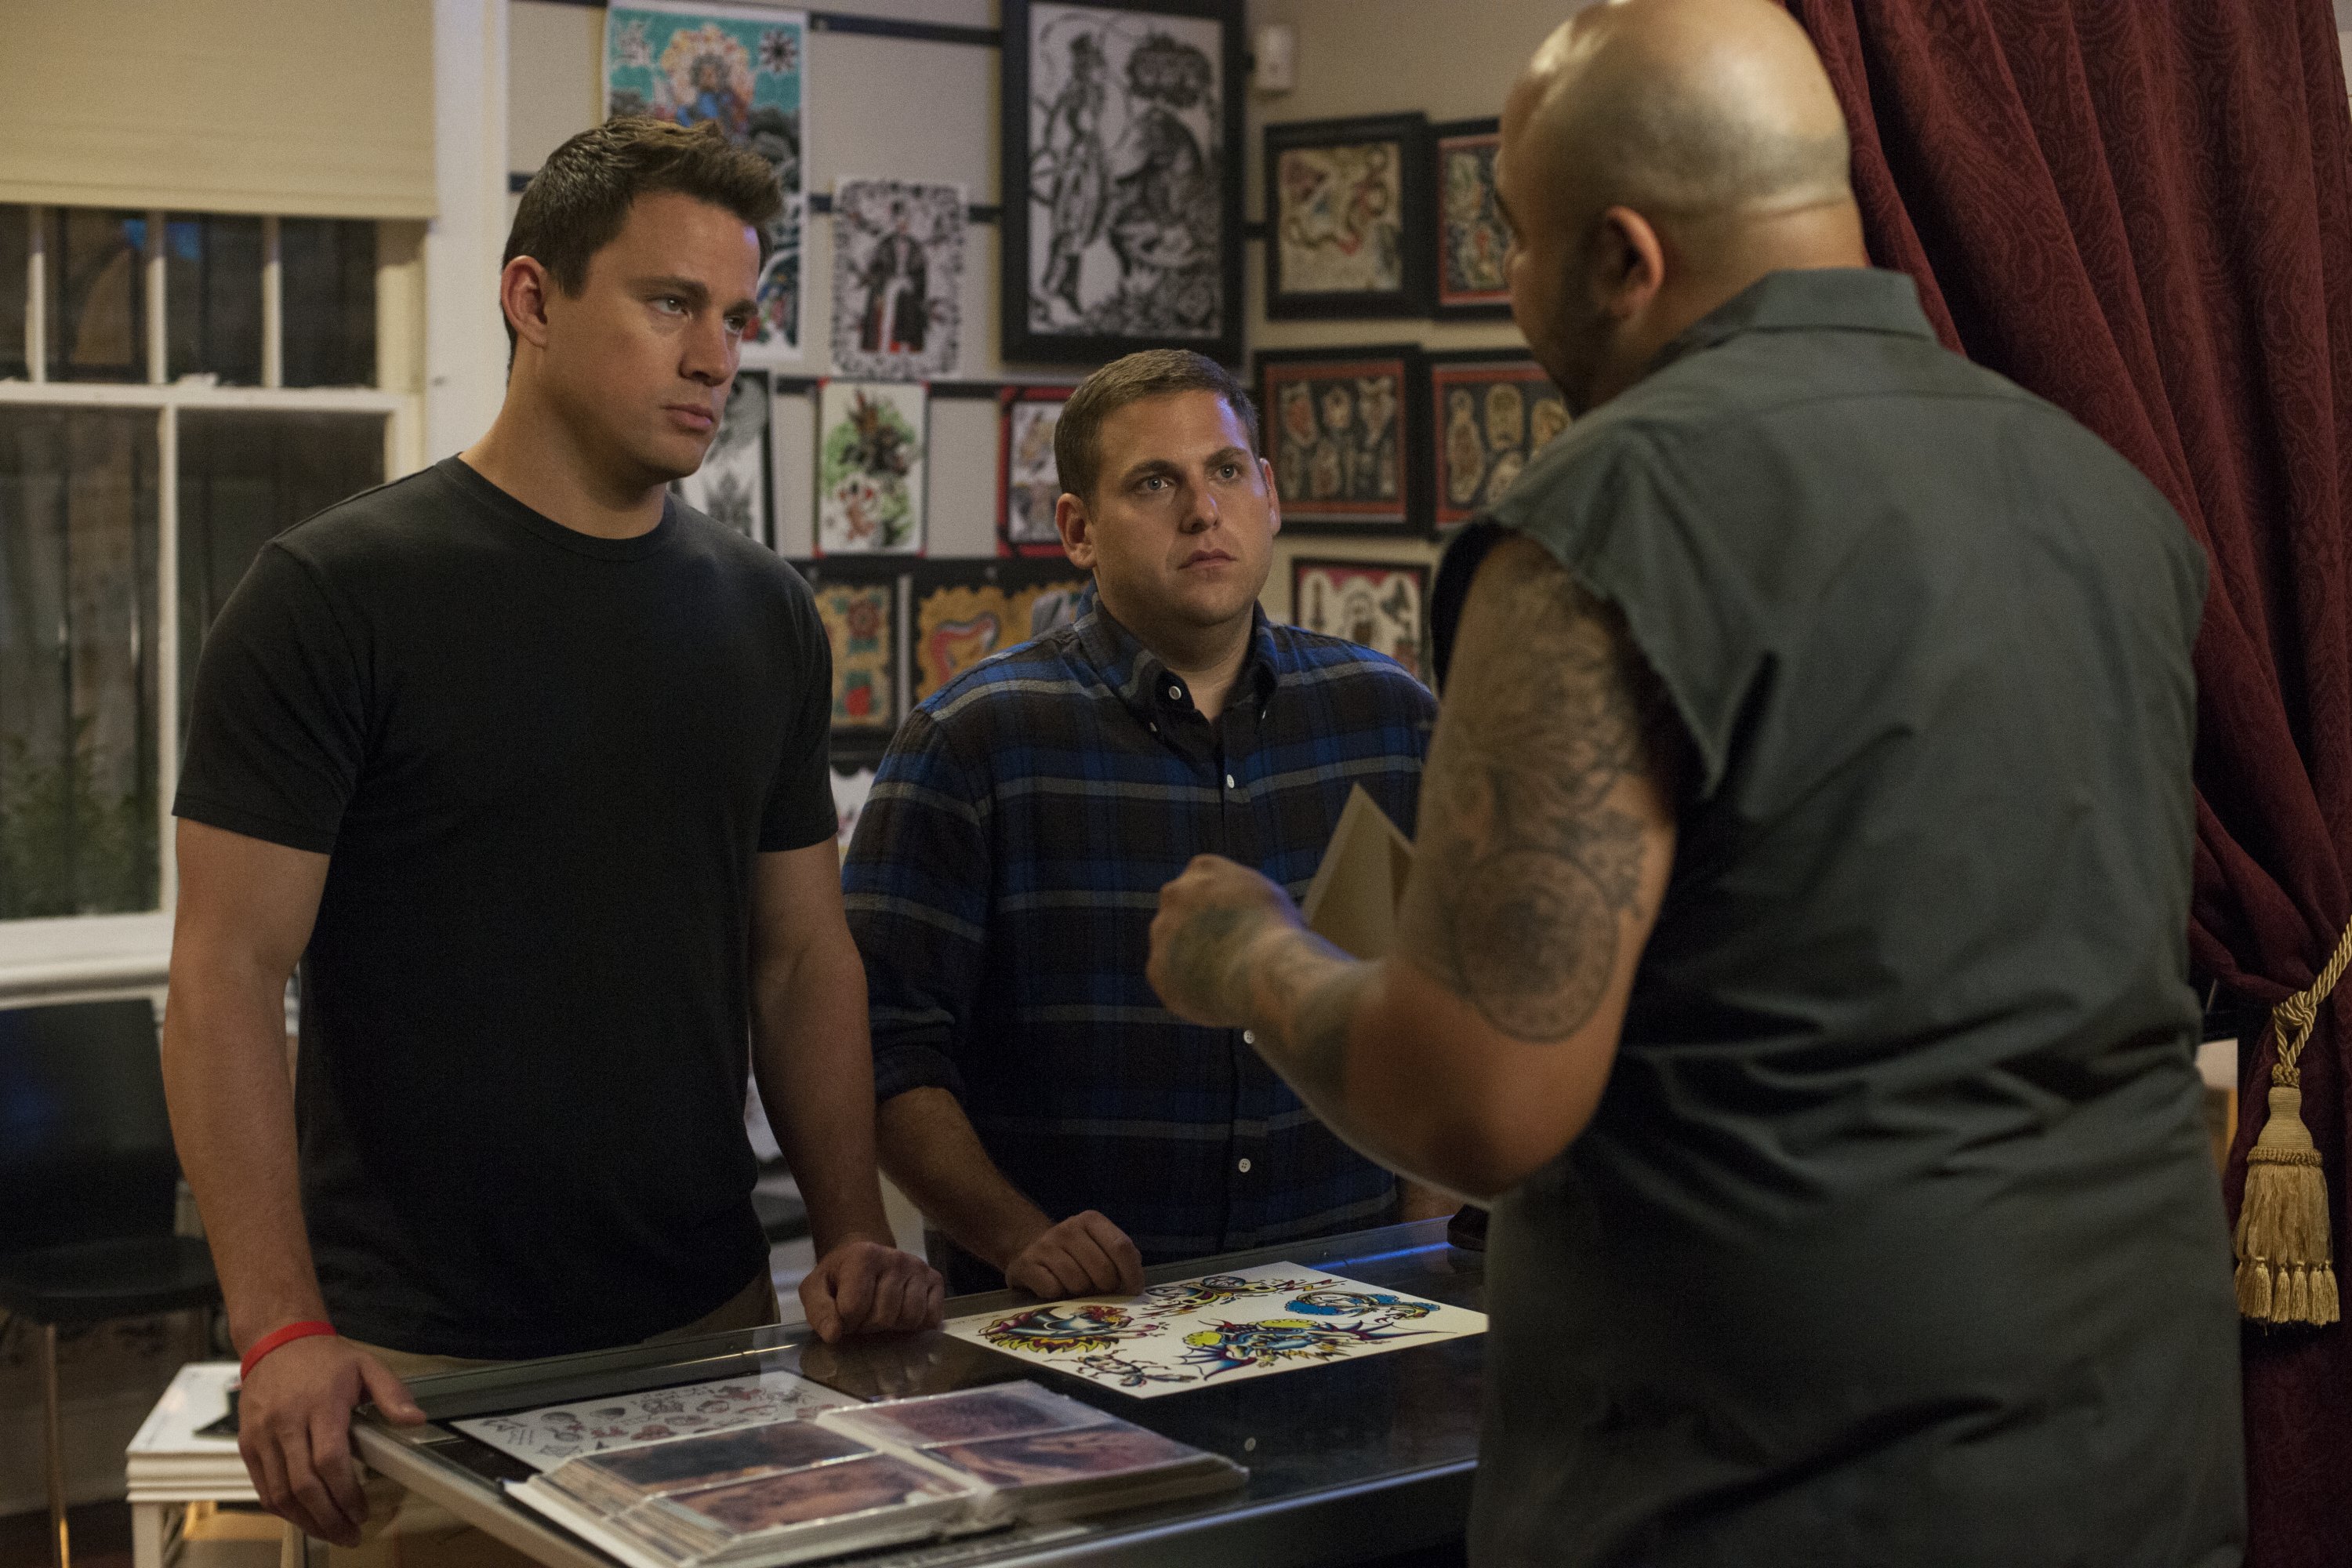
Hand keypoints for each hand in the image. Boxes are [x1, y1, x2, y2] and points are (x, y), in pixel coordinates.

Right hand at [237, 1334, 422, 1546]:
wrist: (276, 1341)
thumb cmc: (324, 1357)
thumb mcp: (367, 1364)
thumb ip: (392, 1393)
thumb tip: (416, 1420)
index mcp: (320, 1404)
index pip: (330, 1460)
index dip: (346, 1492)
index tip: (362, 1510)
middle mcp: (287, 1422)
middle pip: (304, 1484)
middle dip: (328, 1517)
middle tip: (350, 1534)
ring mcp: (263, 1435)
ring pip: (280, 1492)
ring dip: (305, 1520)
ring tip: (330, 1533)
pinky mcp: (248, 1444)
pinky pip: (262, 1486)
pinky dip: (282, 1508)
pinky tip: (303, 1517)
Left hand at [798, 1238, 944, 1341]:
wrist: (863, 1256)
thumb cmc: (839, 1276)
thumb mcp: (815, 1289)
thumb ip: (819, 1312)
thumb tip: (834, 1335)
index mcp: (863, 1256)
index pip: (853, 1308)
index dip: (844, 1322)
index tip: (842, 1315)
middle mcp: (895, 1258)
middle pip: (883, 1317)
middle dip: (868, 1325)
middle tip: (862, 1315)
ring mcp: (918, 1268)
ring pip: (909, 1319)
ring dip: (892, 1327)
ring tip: (881, 1313)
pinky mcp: (935, 1279)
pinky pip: (931, 1318)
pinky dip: (917, 1325)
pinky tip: (901, 1315)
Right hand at [1004, 1211, 1143, 1299]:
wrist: (1029, 1249)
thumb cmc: (1074, 1254)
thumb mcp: (1100, 1247)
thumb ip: (1121, 1258)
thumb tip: (1135, 1283)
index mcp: (1091, 1220)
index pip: (1122, 1247)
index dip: (1132, 1274)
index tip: (1134, 1291)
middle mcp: (1068, 1227)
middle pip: (1102, 1269)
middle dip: (1106, 1287)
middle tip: (1098, 1288)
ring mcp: (1045, 1244)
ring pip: (1077, 1282)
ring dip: (1080, 1293)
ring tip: (1074, 1286)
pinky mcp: (1026, 1264)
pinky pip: (1053, 1290)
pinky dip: (1057, 1295)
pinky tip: (1054, 1287)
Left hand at [1148, 855, 1301, 1025]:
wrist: (1267, 969)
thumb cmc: (1282, 936)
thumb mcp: (1267, 900)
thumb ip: (1240, 900)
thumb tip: (1239, 917)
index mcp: (1205, 868)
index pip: (1203, 885)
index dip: (1222, 909)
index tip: (1239, 928)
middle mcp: (1175, 893)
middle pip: (1182, 913)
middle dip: (1199, 932)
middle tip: (1230, 955)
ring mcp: (1162, 931)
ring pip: (1173, 949)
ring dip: (1193, 962)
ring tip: (1231, 979)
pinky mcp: (1157, 969)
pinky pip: (1173, 982)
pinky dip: (1191, 991)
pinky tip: (1219, 996)